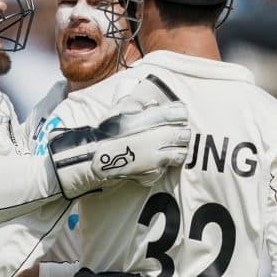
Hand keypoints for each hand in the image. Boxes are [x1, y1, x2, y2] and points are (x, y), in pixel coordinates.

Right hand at [48, 101, 189, 198]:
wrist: (93, 160)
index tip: (180, 115)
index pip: (178, 113)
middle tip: (179, 134)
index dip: (180, 114)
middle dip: (182, 134)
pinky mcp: (153, 173)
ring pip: (179, 154)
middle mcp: (156, 139)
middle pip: (183, 135)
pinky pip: (165, 168)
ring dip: (178, 151)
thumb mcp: (117, 112)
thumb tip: (152, 103)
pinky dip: (164, 165)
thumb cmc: (104, 134)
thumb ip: (135, 105)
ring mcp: (155, 158)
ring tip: (171, 150)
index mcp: (149, 120)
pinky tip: (156, 162)